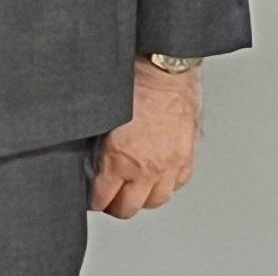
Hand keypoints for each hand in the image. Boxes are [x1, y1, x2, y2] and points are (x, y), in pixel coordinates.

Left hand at [92, 59, 203, 217]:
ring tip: (133, 189)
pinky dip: (167, 184)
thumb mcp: (101, 117)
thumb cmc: (131, 83)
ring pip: (156, 201)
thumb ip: (96, 144)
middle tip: (109, 198)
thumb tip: (89, 158)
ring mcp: (170, 165)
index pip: (102, 197)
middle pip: (129, 208)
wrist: (164, 69)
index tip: (91, 197)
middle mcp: (146, 168)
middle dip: (115, 205)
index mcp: (120, 159)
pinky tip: (157, 177)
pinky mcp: (187, 156)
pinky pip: (178, 184)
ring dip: (142, 198)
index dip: (93, 200)